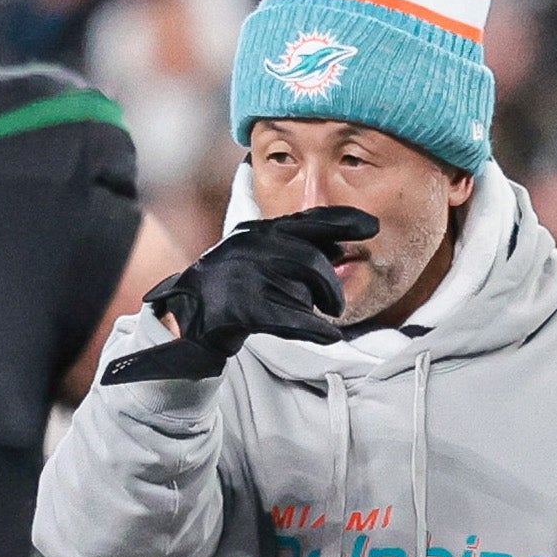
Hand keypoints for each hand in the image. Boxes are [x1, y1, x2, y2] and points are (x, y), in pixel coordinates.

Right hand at [98, 207, 372, 383]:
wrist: (185, 319)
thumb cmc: (230, 290)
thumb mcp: (259, 259)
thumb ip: (295, 252)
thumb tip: (341, 251)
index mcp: (256, 232)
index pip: (307, 220)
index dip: (341, 222)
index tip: (371, 226)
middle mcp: (249, 247)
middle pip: (309, 259)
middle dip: (330, 284)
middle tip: (336, 304)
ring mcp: (242, 276)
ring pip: (301, 287)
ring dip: (319, 305)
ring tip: (325, 319)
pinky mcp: (238, 308)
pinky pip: (288, 317)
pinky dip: (313, 328)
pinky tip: (328, 336)